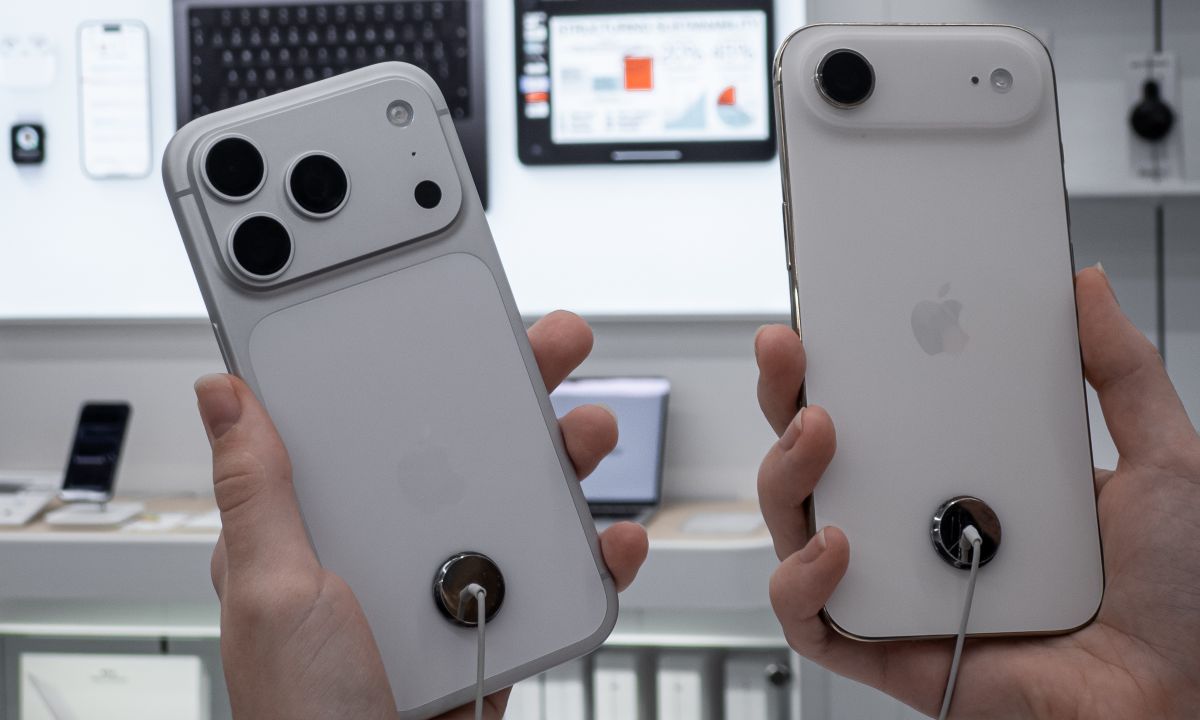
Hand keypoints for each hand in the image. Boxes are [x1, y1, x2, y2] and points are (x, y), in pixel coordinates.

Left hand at [195, 311, 648, 719]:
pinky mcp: (501, 620)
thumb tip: (224, 393)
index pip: (372, 421)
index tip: (447, 312)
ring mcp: (453, 580)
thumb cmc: (303, 714)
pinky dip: (594, 554)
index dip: (410, 363)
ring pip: (519, 499)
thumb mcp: (270, 590)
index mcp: (328, 523)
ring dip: (565, 460)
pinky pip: (556, 574)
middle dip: (514, 390)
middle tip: (553, 345)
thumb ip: (259, 492)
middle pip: (461, 446)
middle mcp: (395, 542)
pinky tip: (609, 538)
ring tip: (590, 434)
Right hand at [755, 267, 1199, 718]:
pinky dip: (803, 579)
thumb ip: (1123, 370)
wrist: (1172, 701)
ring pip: (794, 520)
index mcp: (968, 473)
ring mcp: (892, 580)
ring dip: (784, 471)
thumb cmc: (1176, 602)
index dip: (844, 361)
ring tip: (819, 434)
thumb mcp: (1163, 461)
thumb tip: (1086, 289)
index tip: (833, 314)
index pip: (884, 408)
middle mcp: (917, 521)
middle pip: (817, 454)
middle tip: (788, 351)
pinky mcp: (879, 644)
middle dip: (786, 394)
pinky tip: (842, 545)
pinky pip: (807, 615)